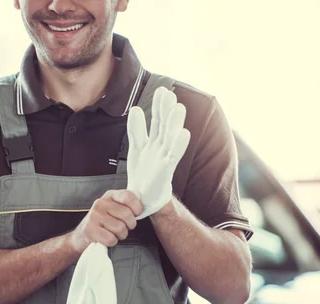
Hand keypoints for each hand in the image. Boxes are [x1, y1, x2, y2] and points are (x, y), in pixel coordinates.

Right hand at [68, 190, 142, 252]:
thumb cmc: (103, 223)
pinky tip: (107, 238)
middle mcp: (100, 203)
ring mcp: (94, 216)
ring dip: (121, 235)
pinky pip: (111, 239)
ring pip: (120, 228)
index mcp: (109, 196)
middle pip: (127, 215)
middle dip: (129, 225)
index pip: (128, 196)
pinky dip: (112, 242)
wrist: (80, 237)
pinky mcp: (90, 230)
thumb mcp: (113, 209)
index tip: (137, 214)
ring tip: (114, 233)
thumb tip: (142, 209)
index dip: (137, 207)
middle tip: (124, 227)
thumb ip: (126, 205)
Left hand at [126, 87, 190, 219]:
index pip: (157, 120)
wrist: (142, 198)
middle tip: (169, 94)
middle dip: (167, 110)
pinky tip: (184, 133)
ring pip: (170, 138)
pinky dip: (178, 145)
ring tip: (178, 107)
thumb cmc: (143, 173)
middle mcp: (162, 147)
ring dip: (174, 123)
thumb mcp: (137, 147)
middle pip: (165, 126)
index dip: (158, 106)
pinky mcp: (166, 170)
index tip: (161, 90)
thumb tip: (135, 108)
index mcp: (155, 141)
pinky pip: (173, 156)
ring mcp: (165, 158)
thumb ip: (137, 129)